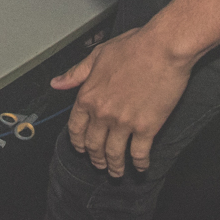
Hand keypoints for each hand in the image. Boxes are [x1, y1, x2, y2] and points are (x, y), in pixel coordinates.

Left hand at [50, 26, 194, 176]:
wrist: (162, 48)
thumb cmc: (133, 46)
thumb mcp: (98, 55)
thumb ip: (76, 73)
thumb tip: (57, 83)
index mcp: (89, 96)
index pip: (76, 128)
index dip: (77, 142)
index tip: (81, 148)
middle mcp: (103, 113)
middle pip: (94, 145)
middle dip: (96, 158)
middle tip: (100, 164)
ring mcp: (124, 123)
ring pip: (114, 154)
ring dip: (114, 167)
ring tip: (116, 173)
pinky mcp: (147, 128)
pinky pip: (139, 153)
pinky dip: (139, 164)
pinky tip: (140, 167)